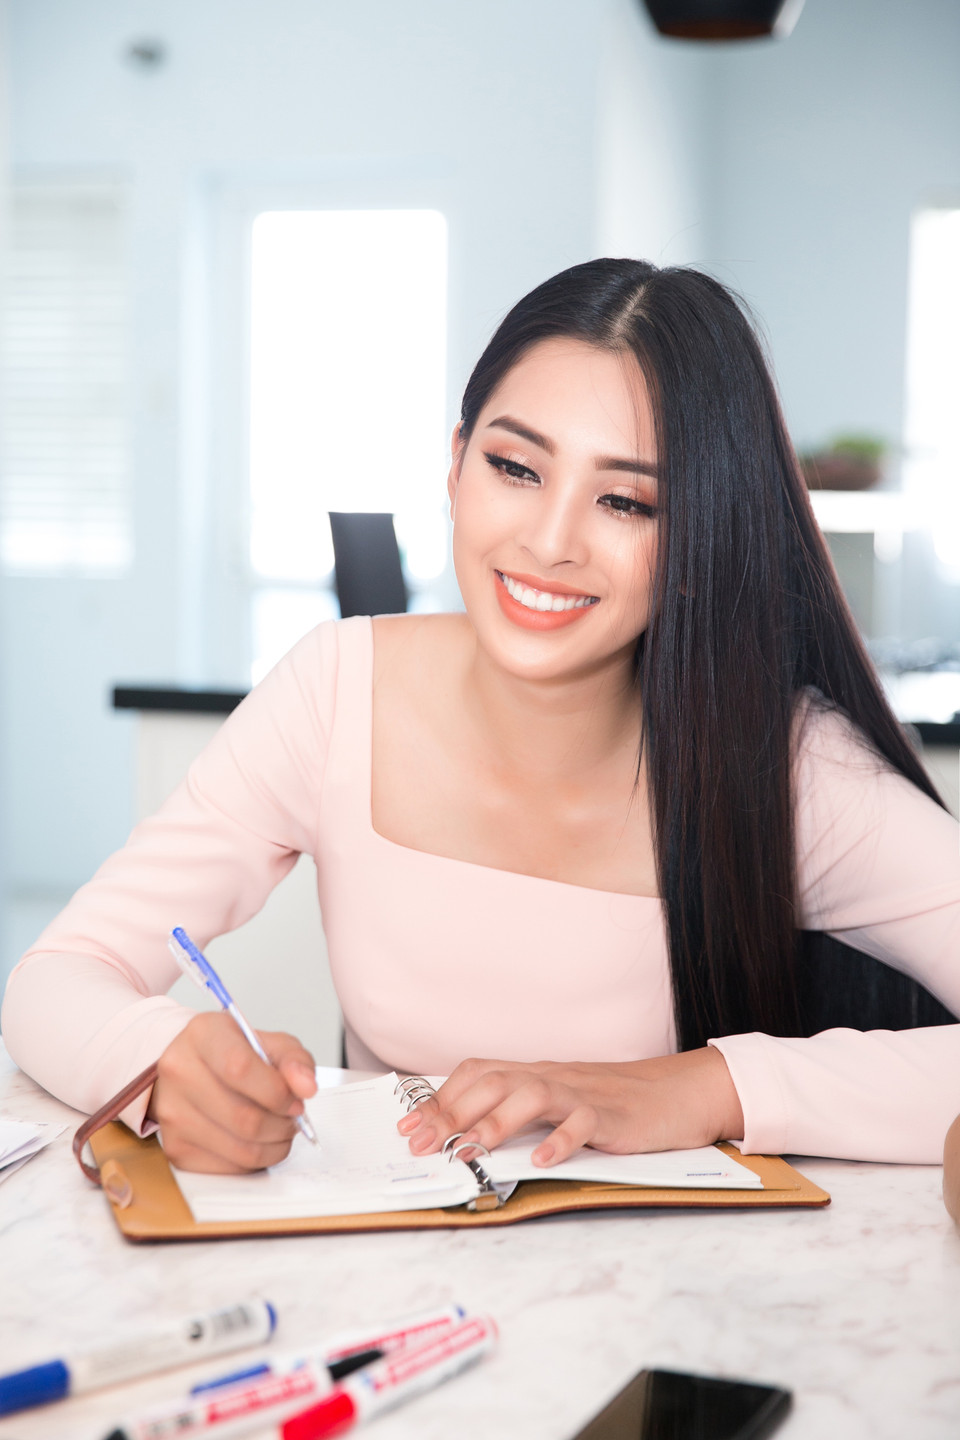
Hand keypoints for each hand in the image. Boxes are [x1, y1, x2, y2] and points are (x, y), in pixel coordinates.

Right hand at [147, 1011, 316, 1172]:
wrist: (192, 1071)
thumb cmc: (234, 1055)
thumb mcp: (268, 1043)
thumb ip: (294, 1060)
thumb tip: (307, 1087)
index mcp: (203, 1034)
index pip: (240, 1069)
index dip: (277, 1092)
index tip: (297, 1100)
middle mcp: (179, 1071)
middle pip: (243, 1117)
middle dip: (282, 1124)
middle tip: (294, 1118)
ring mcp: (172, 1113)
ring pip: (240, 1148)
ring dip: (274, 1145)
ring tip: (281, 1130)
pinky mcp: (175, 1148)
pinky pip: (229, 1168)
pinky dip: (256, 1161)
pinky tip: (258, 1142)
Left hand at [396, 1049, 744, 1166]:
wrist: (679, 1092)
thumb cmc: (615, 1102)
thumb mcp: (561, 1102)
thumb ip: (521, 1111)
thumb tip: (464, 1135)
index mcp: (536, 1074)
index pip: (477, 1073)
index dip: (439, 1098)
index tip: (407, 1127)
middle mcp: (552, 1077)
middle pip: (494, 1081)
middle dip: (451, 1113)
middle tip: (425, 1145)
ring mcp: (582, 1094)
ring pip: (531, 1094)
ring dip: (495, 1122)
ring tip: (470, 1150)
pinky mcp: (612, 1116)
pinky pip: (582, 1123)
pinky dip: (559, 1140)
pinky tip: (541, 1159)